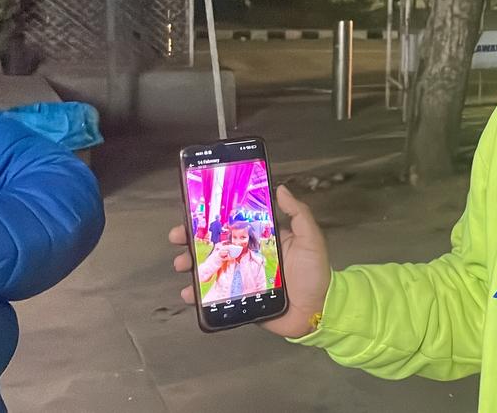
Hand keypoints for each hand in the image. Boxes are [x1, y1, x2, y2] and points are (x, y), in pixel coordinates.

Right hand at [170, 185, 330, 338]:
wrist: (318, 309)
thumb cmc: (316, 272)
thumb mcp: (310, 238)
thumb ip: (298, 213)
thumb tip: (280, 188)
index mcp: (261, 239)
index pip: (231, 224)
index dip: (211, 219)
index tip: (192, 212)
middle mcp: (246, 256)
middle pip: (213, 245)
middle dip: (191, 240)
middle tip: (178, 237)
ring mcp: (239, 278)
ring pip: (208, 268)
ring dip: (190, 264)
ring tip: (182, 264)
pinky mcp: (237, 299)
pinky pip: (212, 296)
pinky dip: (197, 295)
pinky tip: (189, 293)